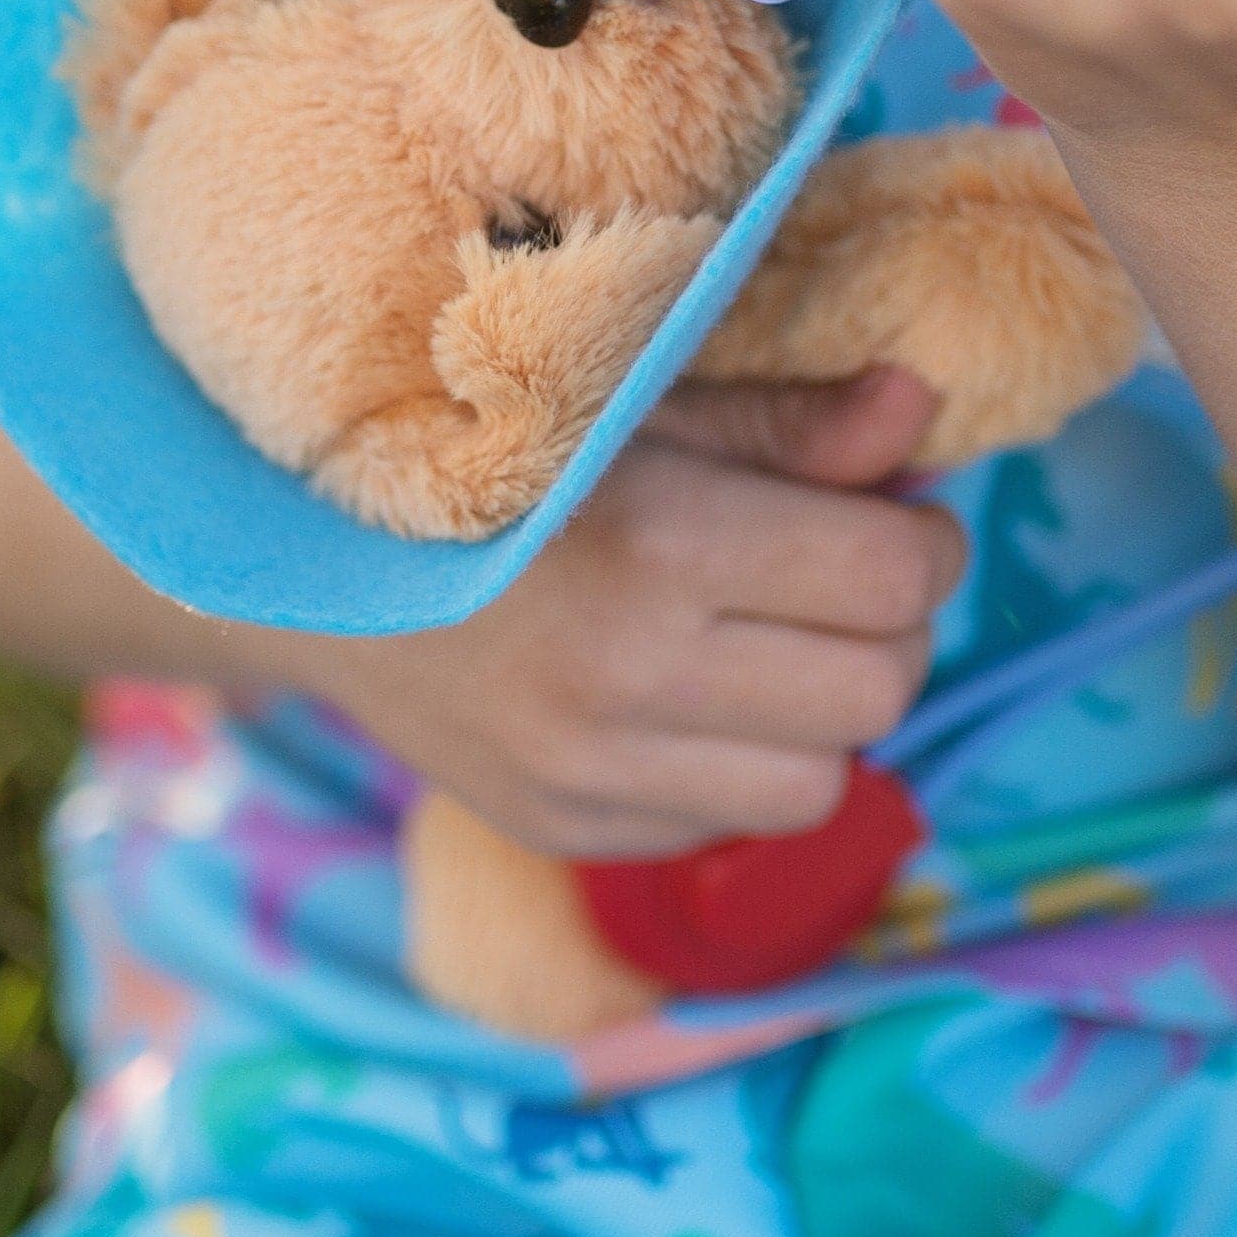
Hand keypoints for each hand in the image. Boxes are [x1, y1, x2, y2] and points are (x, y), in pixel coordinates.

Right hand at [296, 367, 963, 859]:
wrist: (314, 563)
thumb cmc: (500, 454)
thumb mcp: (640, 406)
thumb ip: (791, 424)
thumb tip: (923, 406)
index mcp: (660, 547)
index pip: (893, 578)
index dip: (920, 541)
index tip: (890, 514)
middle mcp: (628, 679)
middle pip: (880, 688)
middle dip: (886, 627)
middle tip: (839, 577)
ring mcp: (592, 775)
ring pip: (825, 783)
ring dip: (824, 714)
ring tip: (769, 645)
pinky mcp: (568, 831)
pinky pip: (732, 826)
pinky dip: (742, 766)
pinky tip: (688, 696)